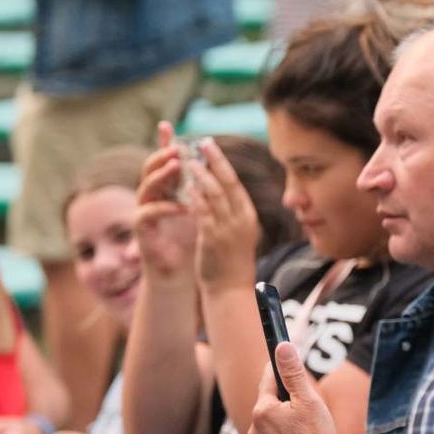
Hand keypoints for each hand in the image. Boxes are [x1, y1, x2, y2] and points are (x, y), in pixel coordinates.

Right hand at [135, 123, 198, 279]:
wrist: (180, 269)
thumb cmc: (191, 237)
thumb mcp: (200, 207)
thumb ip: (202, 187)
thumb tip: (214, 163)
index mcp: (165, 188)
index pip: (163, 162)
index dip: (163, 143)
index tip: (166, 124)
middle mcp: (151, 196)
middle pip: (150, 169)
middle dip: (162, 156)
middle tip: (177, 147)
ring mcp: (143, 211)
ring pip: (147, 187)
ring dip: (162, 176)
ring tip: (176, 166)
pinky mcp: (142, 229)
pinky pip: (149, 213)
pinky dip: (166, 208)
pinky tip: (182, 206)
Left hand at [187, 139, 260, 293]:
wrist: (230, 290)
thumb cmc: (231, 263)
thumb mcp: (237, 234)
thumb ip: (230, 214)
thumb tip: (219, 194)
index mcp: (248, 217)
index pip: (236, 185)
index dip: (223, 165)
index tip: (212, 149)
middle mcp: (241, 219)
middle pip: (229, 183)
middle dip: (215, 161)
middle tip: (203, 143)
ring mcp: (229, 228)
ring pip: (216, 195)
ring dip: (201, 176)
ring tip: (188, 161)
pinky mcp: (214, 238)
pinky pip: (204, 212)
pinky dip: (195, 197)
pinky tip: (185, 187)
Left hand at [248, 343, 343, 433]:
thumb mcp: (308, 399)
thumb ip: (293, 372)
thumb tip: (282, 346)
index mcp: (262, 410)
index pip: (268, 380)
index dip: (279, 368)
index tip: (283, 357)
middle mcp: (254, 429)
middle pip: (270, 404)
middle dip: (286, 400)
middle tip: (307, 402)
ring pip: (272, 425)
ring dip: (285, 421)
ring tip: (308, 427)